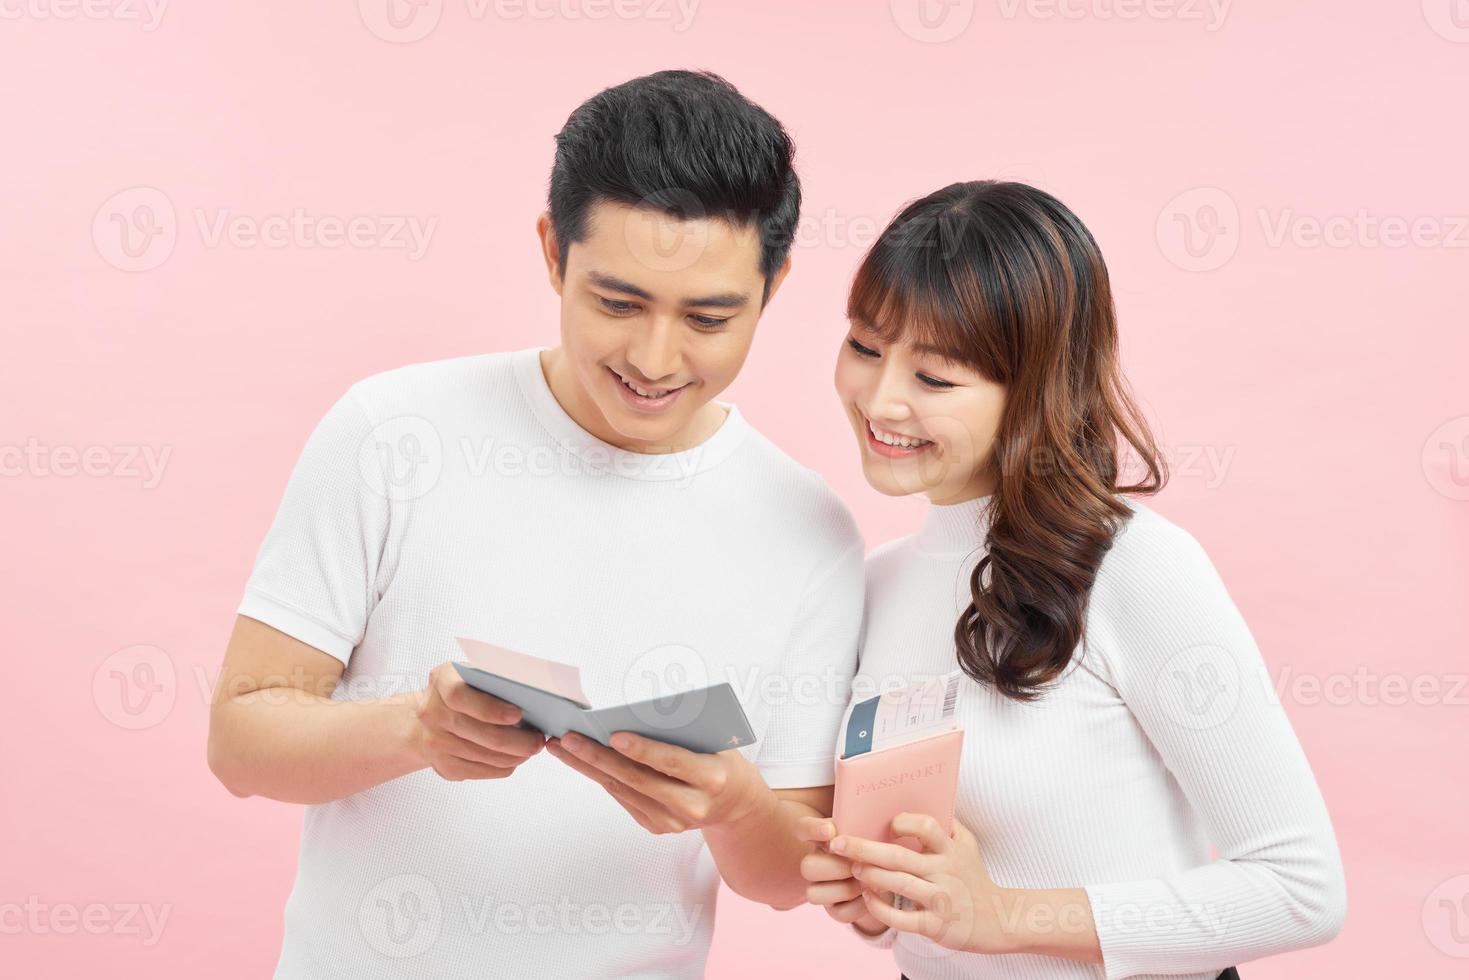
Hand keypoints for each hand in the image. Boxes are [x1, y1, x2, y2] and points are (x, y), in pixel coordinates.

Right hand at [412, 662, 544, 780]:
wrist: (428, 716)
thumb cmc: (464, 690)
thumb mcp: (473, 674)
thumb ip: (494, 680)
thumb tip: (531, 697)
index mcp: (441, 681)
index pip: (460, 696)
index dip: (490, 708)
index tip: (518, 715)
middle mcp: (432, 713)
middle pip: (479, 733)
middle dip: (516, 740)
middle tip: (537, 741)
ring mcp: (434, 742)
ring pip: (484, 756)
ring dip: (514, 756)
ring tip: (530, 749)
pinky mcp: (443, 766)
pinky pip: (479, 772)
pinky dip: (502, 767)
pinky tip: (514, 758)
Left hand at [545, 730, 762, 833]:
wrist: (736, 806)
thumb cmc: (723, 760)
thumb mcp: (716, 741)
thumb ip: (683, 731)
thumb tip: (634, 714)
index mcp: (712, 779)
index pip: (671, 762)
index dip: (642, 749)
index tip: (613, 734)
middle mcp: (692, 806)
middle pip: (637, 779)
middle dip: (598, 757)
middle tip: (568, 737)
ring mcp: (673, 822)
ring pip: (623, 790)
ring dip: (588, 768)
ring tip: (563, 747)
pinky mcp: (657, 828)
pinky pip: (624, 798)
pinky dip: (602, 778)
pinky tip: (581, 761)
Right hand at [796, 815, 888, 935]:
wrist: (891, 873)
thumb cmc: (877, 844)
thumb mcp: (871, 831)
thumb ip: (861, 826)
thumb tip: (866, 820)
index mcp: (820, 837)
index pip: (803, 828)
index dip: (813, 829)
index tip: (830, 830)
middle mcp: (815, 862)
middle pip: (807, 867)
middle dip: (834, 867)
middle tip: (857, 864)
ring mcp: (821, 888)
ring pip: (814, 893)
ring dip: (845, 888)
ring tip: (867, 882)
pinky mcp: (834, 910)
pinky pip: (839, 913)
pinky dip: (858, 906)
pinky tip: (871, 895)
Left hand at [832, 813, 1014, 953]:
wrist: (997, 919)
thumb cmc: (972, 877)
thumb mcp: (967, 845)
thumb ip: (947, 824)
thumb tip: (922, 797)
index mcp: (950, 850)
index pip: (926, 827)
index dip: (903, 822)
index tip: (886, 824)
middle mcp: (945, 872)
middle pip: (900, 856)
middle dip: (864, 848)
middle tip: (838, 843)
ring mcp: (940, 900)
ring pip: (899, 885)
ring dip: (871, 876)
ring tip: (853, 868)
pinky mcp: (935, 925)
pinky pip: (902, 918)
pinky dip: (881, 908)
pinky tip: (867, 897)